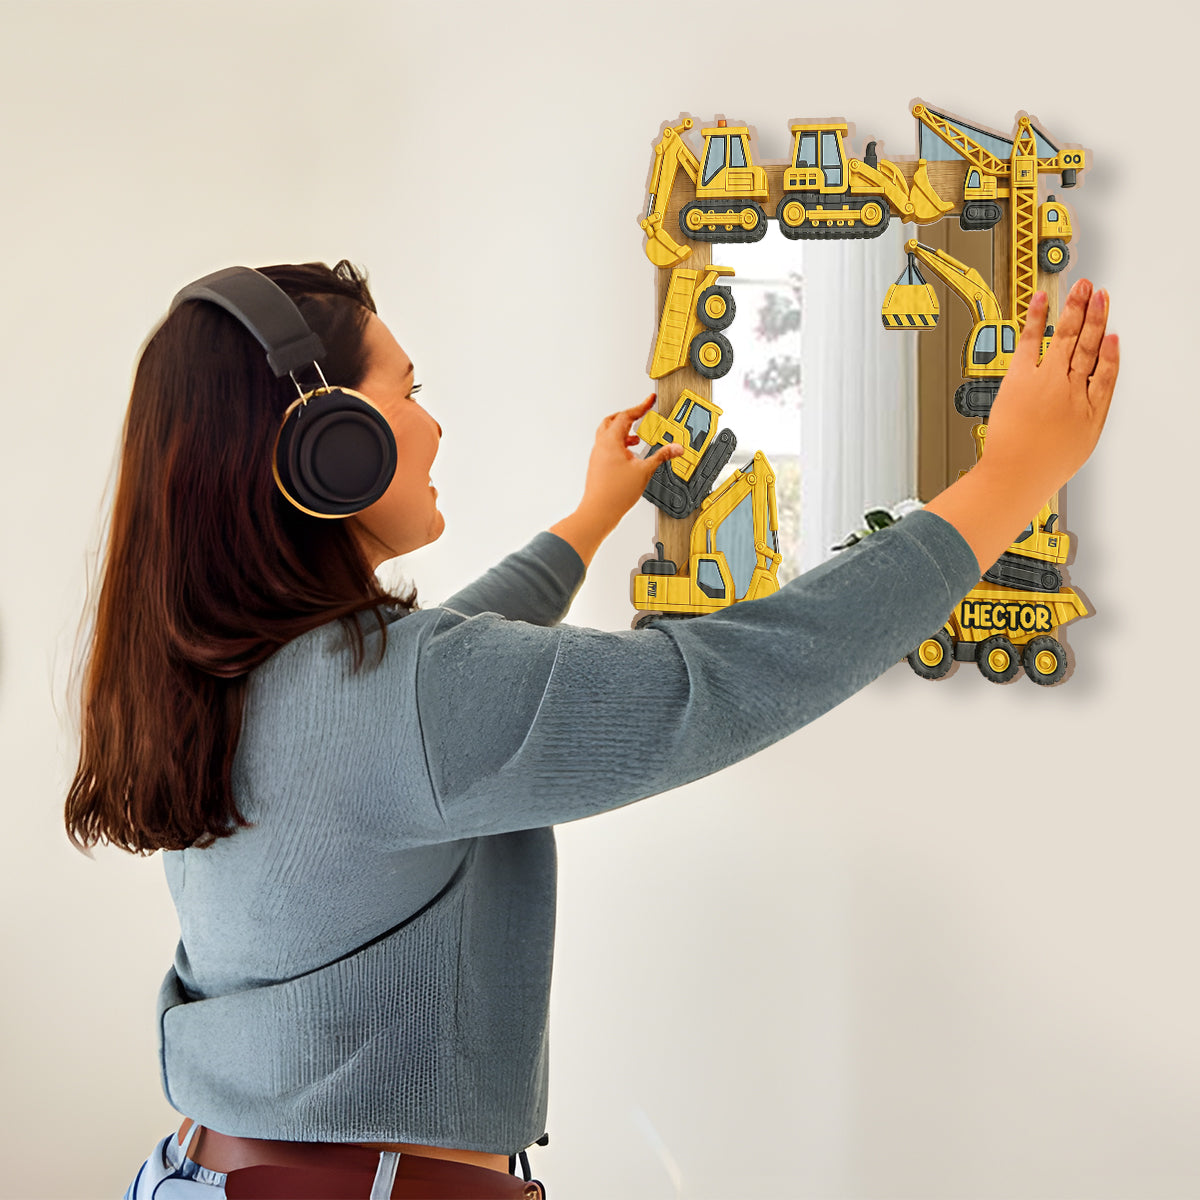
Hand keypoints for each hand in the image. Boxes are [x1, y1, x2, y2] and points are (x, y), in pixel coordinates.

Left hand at [577, 394, 681, 534]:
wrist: (598, 512)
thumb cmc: (615, 494)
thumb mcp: (645, 471)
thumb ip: (661, 456)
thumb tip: (676, 448)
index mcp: (611, 441)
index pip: (626, 416)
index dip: (640, 406)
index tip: (649, 400)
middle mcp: (601, 446)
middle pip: (612, 421)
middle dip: (628, 416)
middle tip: (640, 415)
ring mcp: (597, 456)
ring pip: (608, 434)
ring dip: (623, 432)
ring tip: (637, 438)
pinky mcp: (597, 466)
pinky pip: (607, 447)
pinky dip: (618, 445)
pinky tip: (629, 456)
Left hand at [981, 278, 1119, 505]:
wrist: (1017, 474)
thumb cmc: (1041, 467)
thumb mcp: (1078, 446)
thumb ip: (1084, 420)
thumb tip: (1086, 404)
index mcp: (1090, 409)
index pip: (1107, 373)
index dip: (1111, 352)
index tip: (1114, 335)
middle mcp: (1072, 389)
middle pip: (1090, 346)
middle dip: (1097, 317)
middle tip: (1101, 295)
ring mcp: (1048, 380)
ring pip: (1067, 337)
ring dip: (1077, 308)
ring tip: (1083, 288)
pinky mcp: (1021, 377)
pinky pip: (1032, 340)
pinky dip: (1038, 318)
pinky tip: (1042, 300)